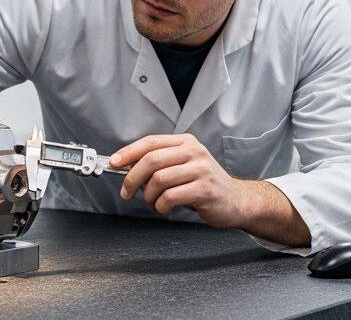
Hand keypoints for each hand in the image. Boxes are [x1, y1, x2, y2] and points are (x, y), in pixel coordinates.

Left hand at [112, 134, 249, 227]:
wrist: (236, 200)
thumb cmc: (205, 184)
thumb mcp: (185, 165)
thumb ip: (161, 163)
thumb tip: (127, 166)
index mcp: (186, 143)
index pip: (151, 142)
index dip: (128, 152)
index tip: (114, 163)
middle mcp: (194, 152)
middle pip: (152, 160)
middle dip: (132, 178)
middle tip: (127, 192)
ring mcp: (201, 170)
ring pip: (159, 180)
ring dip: (148, 197)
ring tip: (153, 203)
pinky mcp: (204, 189)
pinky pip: (170, 197)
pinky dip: (161, 206)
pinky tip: (166, 208)